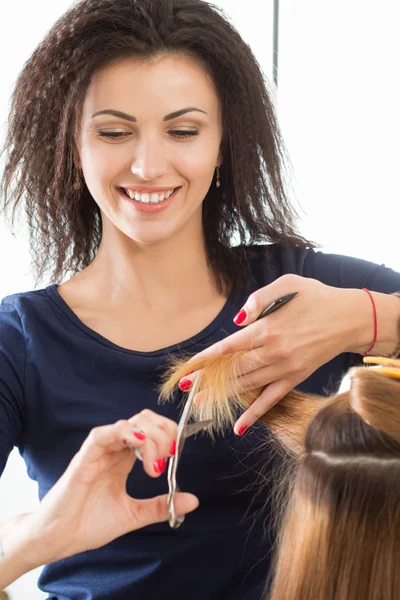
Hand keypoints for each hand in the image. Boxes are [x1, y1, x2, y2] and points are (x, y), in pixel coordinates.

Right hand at [25, 410, 198, 567]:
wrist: (58, 540)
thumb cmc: (89, 524)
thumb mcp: (133, 515)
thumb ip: (160, 505)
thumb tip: (192, 500)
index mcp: (124, 459)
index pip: (151, 430)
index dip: (168, 434)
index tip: (176, 455)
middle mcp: (113, 450)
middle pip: (144, 420)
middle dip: (163, 433)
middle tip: (168, 458)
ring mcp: (99, 452)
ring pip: (128, 423)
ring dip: (149, 436)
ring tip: (154, 464)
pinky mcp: (84, 458)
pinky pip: (103, 434)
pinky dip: (125, 433)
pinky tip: (138, 444)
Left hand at [179, 274, 365, 432]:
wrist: (350, 318)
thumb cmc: (317, 297)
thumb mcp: (288, 284)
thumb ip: (258, 299)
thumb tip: (238, 319)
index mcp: (268, 328)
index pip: (228, 347)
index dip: (205, 359)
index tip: (187, 368)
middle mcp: (274, 352)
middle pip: (233, 369)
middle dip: (207, 379)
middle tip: (185, 388)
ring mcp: (285, 368)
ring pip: (247, 384)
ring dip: (222, 395)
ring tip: (200, 403)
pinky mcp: (296, 378)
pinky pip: (271, 398)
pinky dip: (254, 413)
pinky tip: (239, 426)